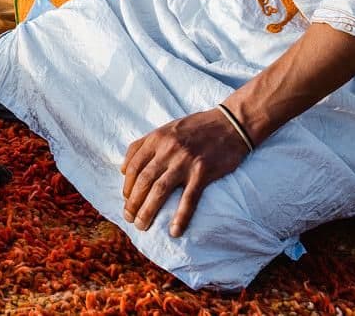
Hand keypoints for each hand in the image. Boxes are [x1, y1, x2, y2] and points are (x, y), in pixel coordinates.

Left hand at [120, 108, 248, 236]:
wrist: (230, 123)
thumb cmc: (196, 127)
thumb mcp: (166, 129)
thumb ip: (145, 145)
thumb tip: (124, 169)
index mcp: (156, 138)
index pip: (133, 166)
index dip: (127, 186)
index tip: (126, 199)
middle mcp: (167, 149)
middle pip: (143, 180)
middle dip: (133, 203)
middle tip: (129, 218)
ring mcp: (185, 161)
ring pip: (160, 191)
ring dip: (148, 211)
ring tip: (142, 225)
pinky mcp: (203, 172)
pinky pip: (189, 199)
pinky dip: (181, 217)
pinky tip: (175, 231)